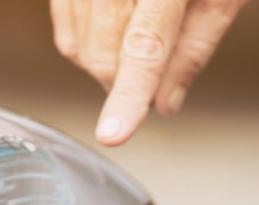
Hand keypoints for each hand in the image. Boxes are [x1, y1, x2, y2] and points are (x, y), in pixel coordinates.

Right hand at [49, 0, 247, 144]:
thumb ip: (196, 47)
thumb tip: (165, 103)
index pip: (145, 44)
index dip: (129, 93)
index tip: (114, 132)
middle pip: (104, 53)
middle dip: (126, 81)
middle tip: (156, 72)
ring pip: (78, 44)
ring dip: (105, 62)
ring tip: (138, 32)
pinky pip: (63, 19)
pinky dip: (85, 39)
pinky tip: (113, 24)